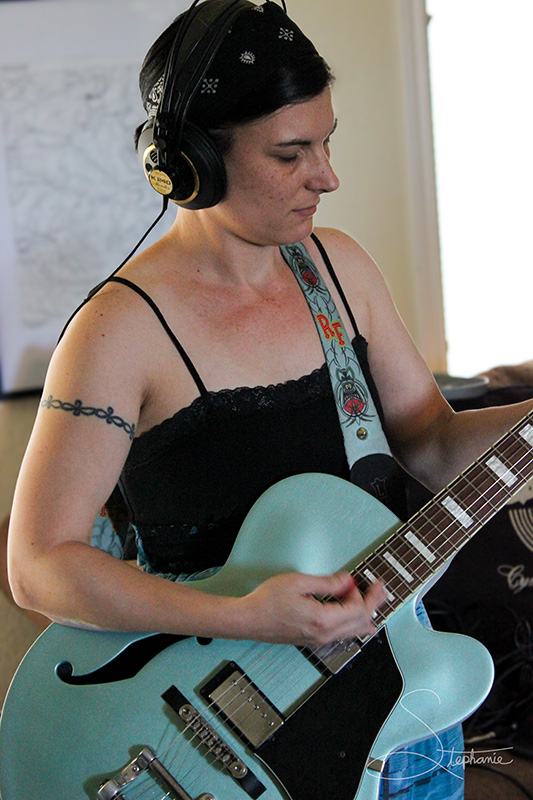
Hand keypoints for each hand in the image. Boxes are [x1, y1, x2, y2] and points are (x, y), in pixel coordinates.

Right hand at [238, 571, 386, 646]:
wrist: (248, 620)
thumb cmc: (267, 602)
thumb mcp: (298, 582)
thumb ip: (327, 582)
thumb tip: (347, 580)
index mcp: (323, 620)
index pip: (358, 610)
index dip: (367, 594)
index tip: (372, 581)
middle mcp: (324, 634)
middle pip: (361, 623)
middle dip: (373, 604)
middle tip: (380, 589)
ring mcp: (319, 640)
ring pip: (353, 632)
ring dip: (365, 615)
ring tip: (373, 600)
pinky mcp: (313, 640)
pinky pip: (342, 634)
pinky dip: (353, 622)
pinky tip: (354, 614)